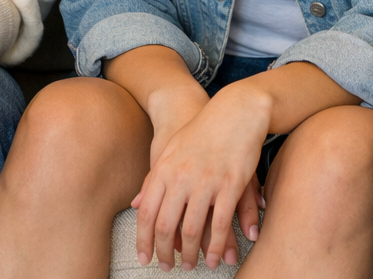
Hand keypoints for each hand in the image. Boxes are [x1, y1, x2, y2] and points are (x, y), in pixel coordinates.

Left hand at [132, 85, 269, 270]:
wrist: (235, 110)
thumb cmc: (201, 130)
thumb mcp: (170, 150)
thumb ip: (154, 178)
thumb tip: (136, 204)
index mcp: (164, 169)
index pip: (147, 213)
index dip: (143, 240)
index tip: (144, 257)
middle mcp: (182, 177)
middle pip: (167, 226)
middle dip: (165, 252)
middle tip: (168, 266)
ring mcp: (207, 181)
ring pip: (193, 229)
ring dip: (191, 253)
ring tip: (191, 265)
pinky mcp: (231, 184)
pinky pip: (221, 222)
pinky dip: (216, 244)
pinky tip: (214, 256)